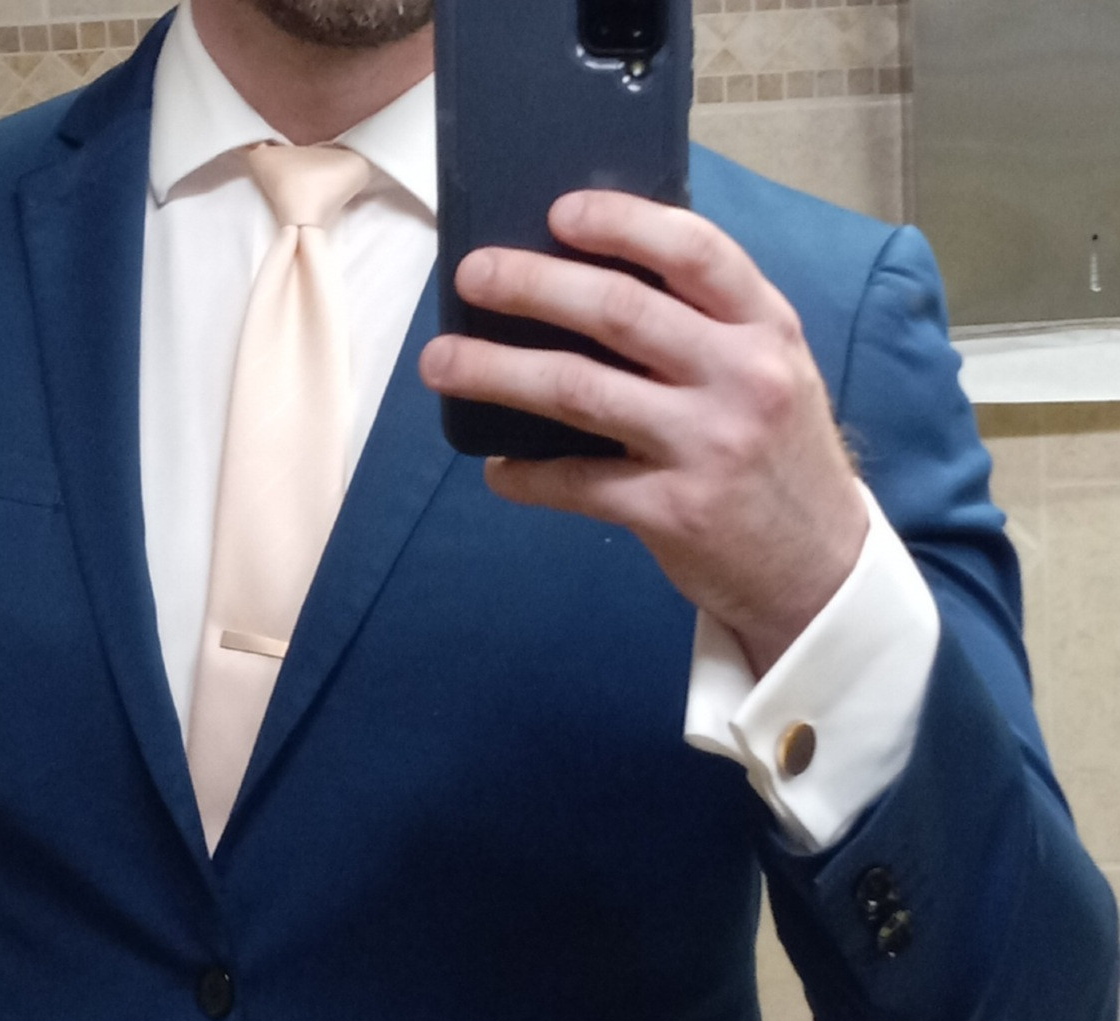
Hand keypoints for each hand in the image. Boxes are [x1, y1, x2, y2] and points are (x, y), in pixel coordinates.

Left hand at [418, 191, 869, 677]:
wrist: (819, 568)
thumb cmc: (778, 457)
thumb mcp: (771, 372)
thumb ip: (708, 327)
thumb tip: (596, 278)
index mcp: (767, 327)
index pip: (693, 250)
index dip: (619, 223)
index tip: (556, 213)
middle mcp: (742, 377)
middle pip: (618, 311)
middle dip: (531, 285)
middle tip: (472, 276)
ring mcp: (708, 445)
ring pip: (580, 391)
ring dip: (497, 372)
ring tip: (442, 363)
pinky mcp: (675, 511)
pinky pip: (579, 484)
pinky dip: (527, 475)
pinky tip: (498, 469)